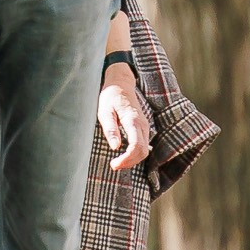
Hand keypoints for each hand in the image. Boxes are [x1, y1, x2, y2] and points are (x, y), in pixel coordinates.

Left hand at [99, 57, 155, 174]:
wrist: (120, 84)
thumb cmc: (110, 97)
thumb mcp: (104, 111)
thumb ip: (110, 129)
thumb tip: (115, 147)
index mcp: (132, 119)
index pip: (136, 145)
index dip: (127, 159)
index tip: (114, 165)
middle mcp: (142, 124)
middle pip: (143, 151)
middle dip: (130, 162)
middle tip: (113, 166)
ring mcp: (144, 126)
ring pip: (144, 150)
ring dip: (132, 160)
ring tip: (116, 163)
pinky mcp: (142, 128)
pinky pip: (143, 146)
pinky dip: (135, 154)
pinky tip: (123, 156)